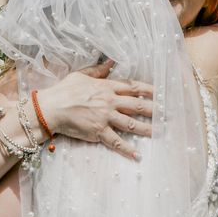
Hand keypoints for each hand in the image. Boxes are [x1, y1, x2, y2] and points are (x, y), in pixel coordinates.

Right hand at [38, 60, 152, 159]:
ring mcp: (105, 117)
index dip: (149, 90)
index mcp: (107, 87)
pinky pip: (116, 142)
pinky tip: (138, 155)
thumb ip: (98, 70)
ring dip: (147, 128)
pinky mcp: (98, 132)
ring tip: (159, 132)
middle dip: (154, 109)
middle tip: (167, 114)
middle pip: (137, 105)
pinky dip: (127, 149)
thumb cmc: (64, 90)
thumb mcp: (81, 75)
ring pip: (131, 124)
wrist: (50, 108)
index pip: (133, 87)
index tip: (161, 93)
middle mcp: (110, 101)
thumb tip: (110, 61)